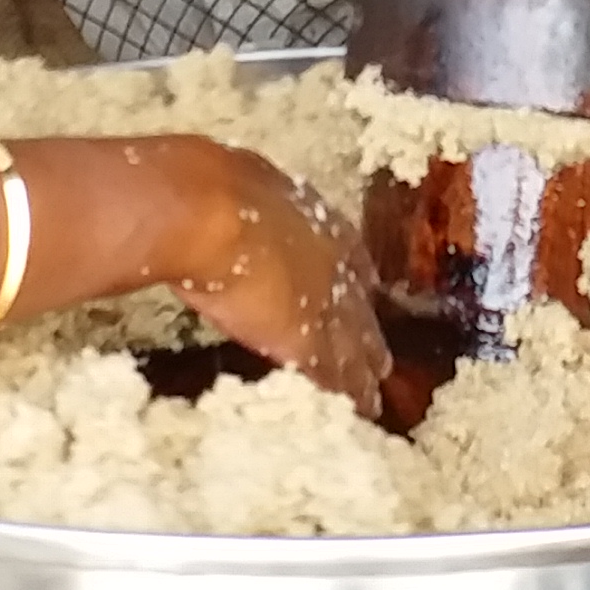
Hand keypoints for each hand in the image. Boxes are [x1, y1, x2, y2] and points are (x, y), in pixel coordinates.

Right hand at [168, 145, 391, 417]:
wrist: (206, 211)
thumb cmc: (213, 186)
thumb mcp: (246, 179)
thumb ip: (252, 195)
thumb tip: (235, 188)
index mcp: (319, 221)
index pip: (351, 257)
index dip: (358, 279)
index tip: (367, 292)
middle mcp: (332, 264)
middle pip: (360, 310)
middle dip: (370, 337)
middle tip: (384, 362)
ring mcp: (323, 304)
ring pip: (353, 348)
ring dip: (364, 375)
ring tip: (375, 399)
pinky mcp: (304, 340)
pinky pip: (332, 375)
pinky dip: (344, 395)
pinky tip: (353, 410)